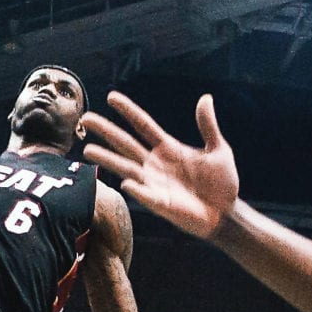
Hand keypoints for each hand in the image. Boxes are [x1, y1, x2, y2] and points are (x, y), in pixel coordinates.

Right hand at [83, 92, 239, 239]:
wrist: (227, 214)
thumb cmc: (222, 184)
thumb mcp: (219, 150)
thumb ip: (209, 126)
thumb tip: (205, 98)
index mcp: (168, 148)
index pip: (143, 124)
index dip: (128, 111)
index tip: (111, 97)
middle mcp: (155, 163)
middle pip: (125, 142)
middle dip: (105, 130)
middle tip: (84, 118)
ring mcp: (155, 183)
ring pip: (125, 167)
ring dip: (107, 159)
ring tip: (88, 150)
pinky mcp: (160, 203)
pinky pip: (145, 195)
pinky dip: (137, 190)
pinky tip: (127, 183)